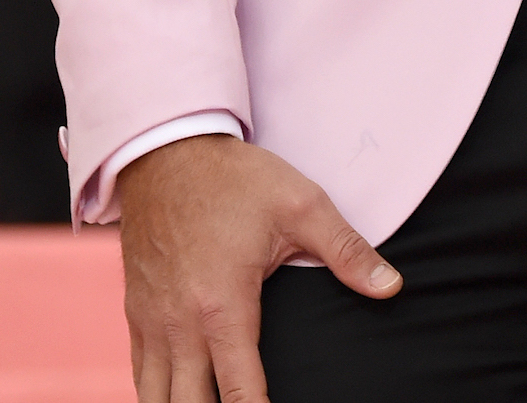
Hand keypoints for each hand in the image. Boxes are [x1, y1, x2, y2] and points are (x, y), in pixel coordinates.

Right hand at [116, 134, 400, 402]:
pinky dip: (156, 395)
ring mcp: (152, 321)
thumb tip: (390, 286)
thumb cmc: (234, 179)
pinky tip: (178, 397)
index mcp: (223, 306)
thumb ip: (346, 251)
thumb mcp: (300, 205)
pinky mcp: (136, 312)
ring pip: (156, 400)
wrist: (166, 150)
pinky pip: (139, 375)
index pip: (240, 393)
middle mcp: (180, 325)